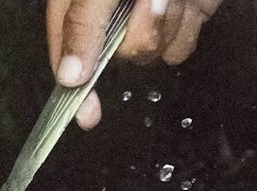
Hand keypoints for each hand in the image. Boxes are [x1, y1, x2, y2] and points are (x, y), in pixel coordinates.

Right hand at [47, 0, 222, 128]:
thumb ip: (84, 23)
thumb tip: (69, 75)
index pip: (68, 44)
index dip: (73, 82)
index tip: (85, 114)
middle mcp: (114, 7)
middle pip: (116, 55)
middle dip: (138, 33)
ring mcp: (151, 12)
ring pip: (152, 54)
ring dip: (167, 26)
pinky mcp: (185, 14)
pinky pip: (181, 47)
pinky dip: (188, 26)